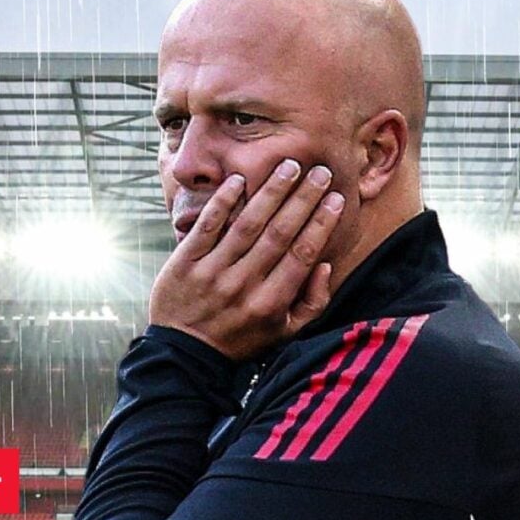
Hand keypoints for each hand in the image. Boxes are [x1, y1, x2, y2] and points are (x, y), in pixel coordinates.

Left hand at [148, 160, 343, 360]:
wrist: (183, 353)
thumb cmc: (240, 338)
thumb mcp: (283, 333)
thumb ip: (311, 303)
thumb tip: (325, 265)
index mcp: (271, 302)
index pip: (302, 254)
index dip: (322, 224)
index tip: (336, 198)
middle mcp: (244, 285)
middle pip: (279, 233)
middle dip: (303, 199)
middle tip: (320, 172)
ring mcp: (213, 271)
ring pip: (247, 224)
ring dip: (270, 192)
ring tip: (289, 166)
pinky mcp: (186, 262)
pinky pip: (207, 226)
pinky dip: (223, 202)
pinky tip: (239, 180)